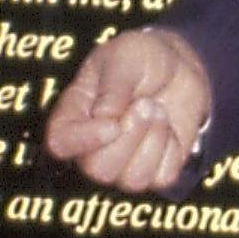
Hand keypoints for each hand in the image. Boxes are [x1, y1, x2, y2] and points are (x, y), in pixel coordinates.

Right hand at [44, 27, 211, 191]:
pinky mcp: (154, 170)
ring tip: (157, 109)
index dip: (84, 141)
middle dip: (130, 137)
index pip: (60, 143)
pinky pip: (161, 177)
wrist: (178, 64)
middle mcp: (94, 146)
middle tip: (146, 102)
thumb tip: (105, 120)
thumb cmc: (141, 58)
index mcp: (74, 114)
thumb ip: (113, 88)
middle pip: (99, 170)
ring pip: (131, 180)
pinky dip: (171, 150)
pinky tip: (166, 126)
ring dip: (153, 140)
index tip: (112, 124)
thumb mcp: (124, 57)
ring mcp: (124, 162)